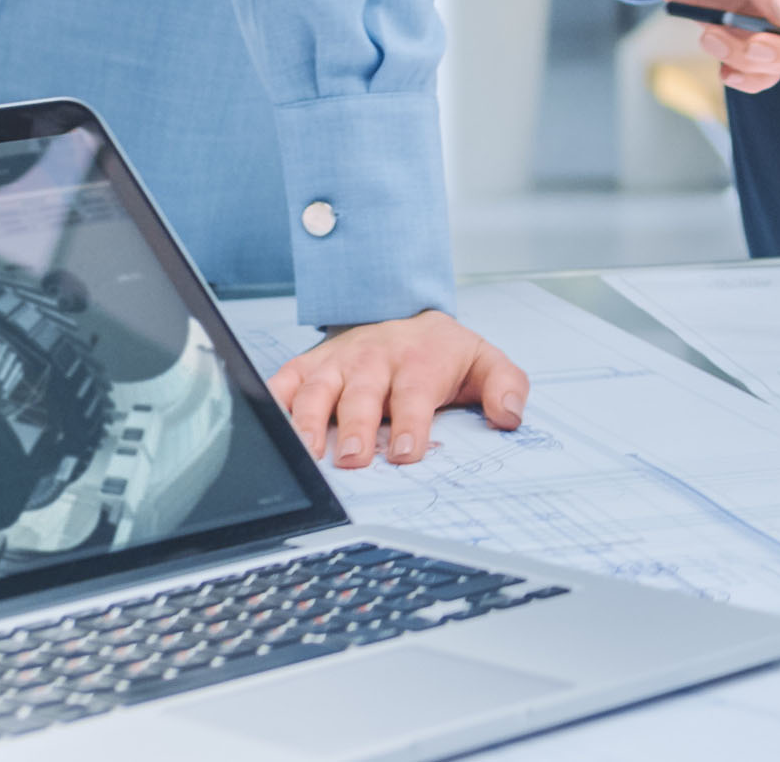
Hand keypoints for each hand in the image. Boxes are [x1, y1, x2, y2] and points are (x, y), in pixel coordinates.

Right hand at [272, 310, 524, 468]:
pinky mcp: (310, 365)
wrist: (408, 318)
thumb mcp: (485, 363)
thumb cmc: (442, 354)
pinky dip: (272, 400)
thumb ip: (506, 386)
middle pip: (362, 393)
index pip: (414, 393)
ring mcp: (338, 362)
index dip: (410, 423)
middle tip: (353, 459)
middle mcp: (374, 359)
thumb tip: (511, 415)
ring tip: (307, 453)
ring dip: (309, 420)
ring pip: (317, 389)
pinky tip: (268, 427)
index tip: (406, 451)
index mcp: (419, 359)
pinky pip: (284, 380)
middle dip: (356, 426)